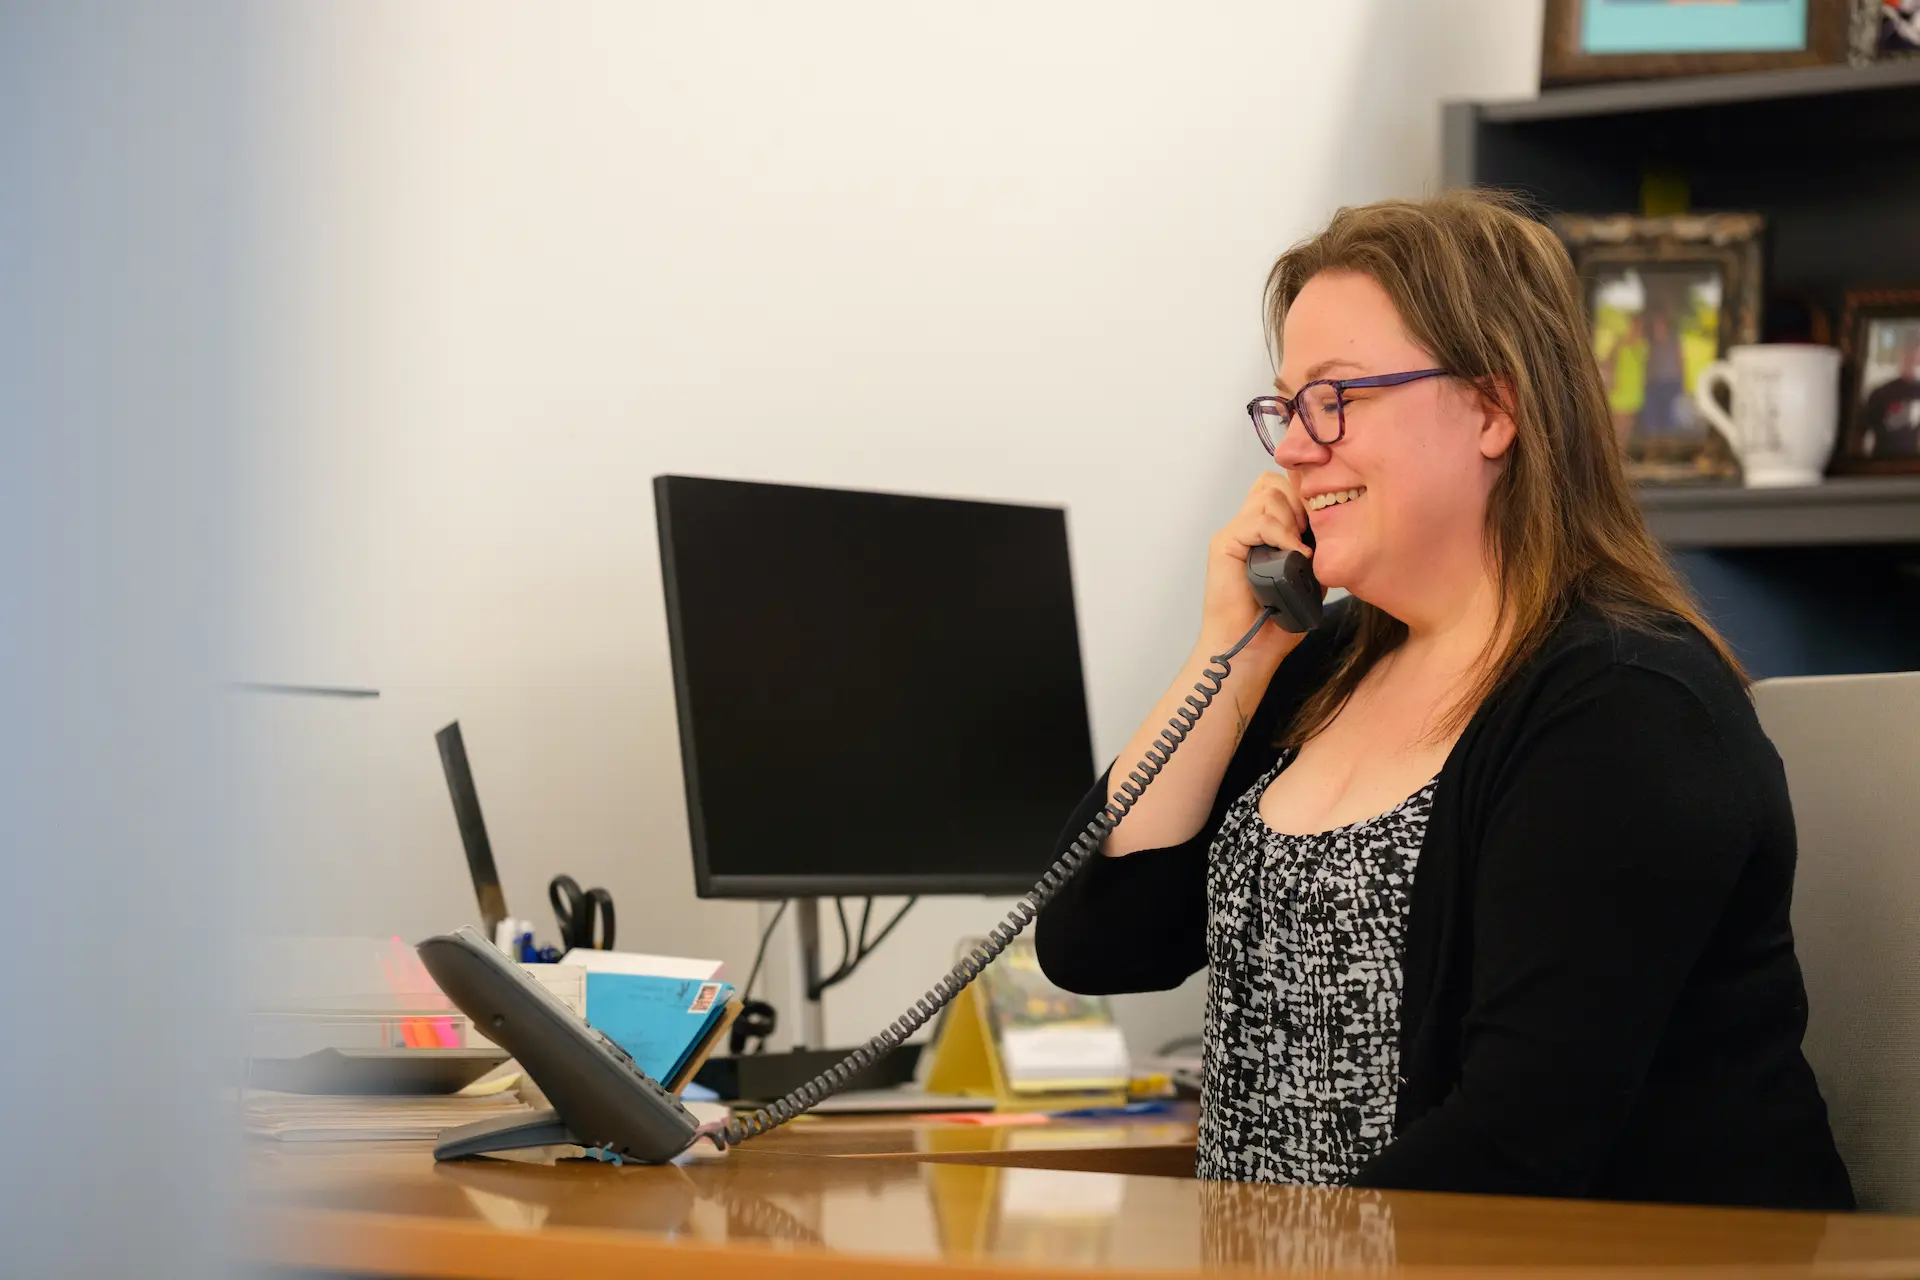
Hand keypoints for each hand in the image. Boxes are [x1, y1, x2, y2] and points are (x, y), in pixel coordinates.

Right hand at [1199, 470, 1311, 656]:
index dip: (1304, 495)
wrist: (1251, 649)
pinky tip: (1293, 554)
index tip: (1323, 520)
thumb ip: (1317, 549)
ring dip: (1291, 518)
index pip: (1282, 487)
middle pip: (1274, 482)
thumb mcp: (1310, 577)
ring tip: (1299, 549)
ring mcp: (1234, 533)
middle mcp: (1247, 526)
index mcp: (1265, 531)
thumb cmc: (1277, 621)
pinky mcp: (1225, 544)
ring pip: (1268, 495)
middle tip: (1310, 534)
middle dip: (1300, 501)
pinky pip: (1257, 520)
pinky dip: (1280, 533)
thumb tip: (1336, 527)